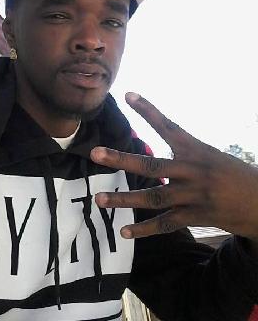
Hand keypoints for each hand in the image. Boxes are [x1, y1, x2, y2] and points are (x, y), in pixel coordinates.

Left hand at [91, 92, 257, 243]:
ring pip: (153, 197)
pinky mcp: (195, 217)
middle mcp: (192, 171)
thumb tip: (153, 157)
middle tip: (95, 153)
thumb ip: (182, 153)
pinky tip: (124, 232)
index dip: (148, 110)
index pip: (168, 126)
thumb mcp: (209, 155)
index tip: (128, 94)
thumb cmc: (231, 174)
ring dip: (124, 199)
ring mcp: (193, 196)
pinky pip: (165, 224)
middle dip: (121, 159)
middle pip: (152, 165)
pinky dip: (144, 229)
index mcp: (195, 150)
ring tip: (99, 199)